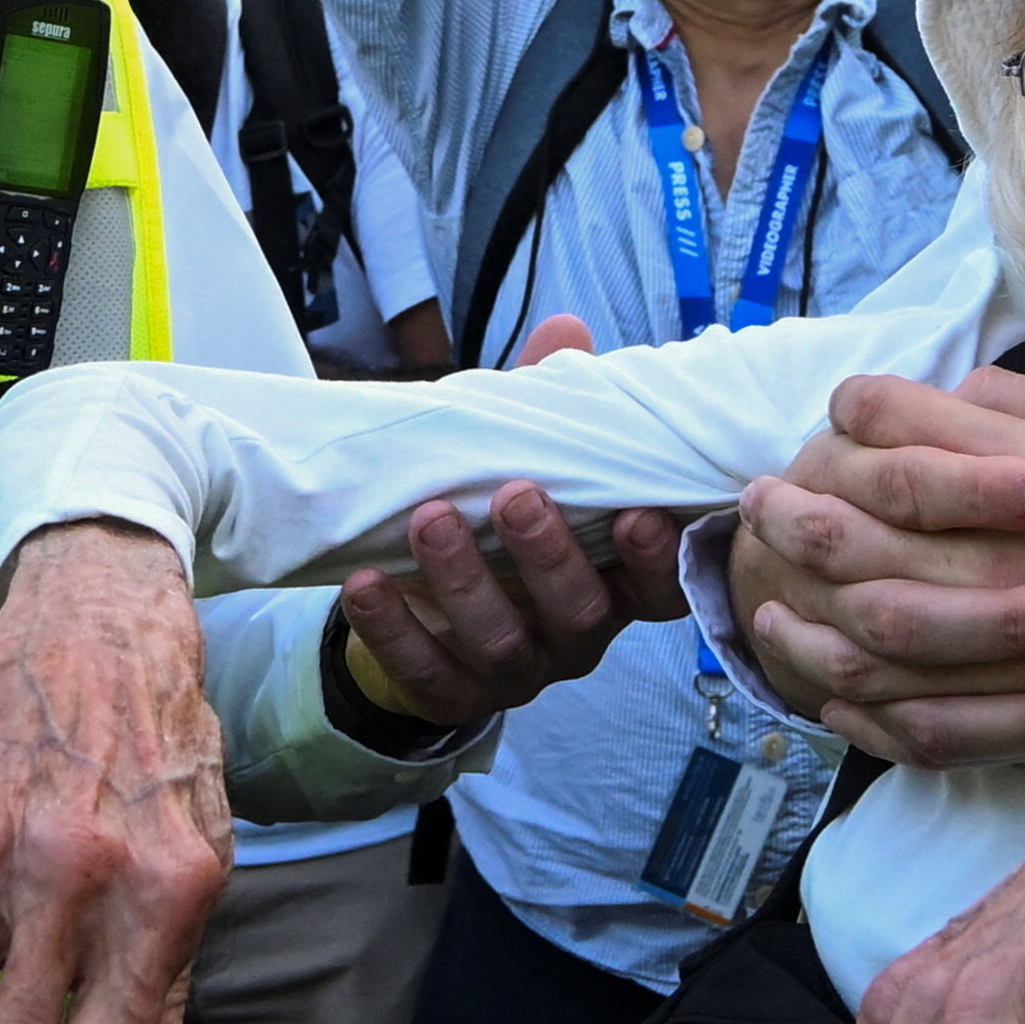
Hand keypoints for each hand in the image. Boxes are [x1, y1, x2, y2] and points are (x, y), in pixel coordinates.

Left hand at [336, 313, 689, 719]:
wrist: (426, 608)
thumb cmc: (497, 519)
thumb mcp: (524, 459)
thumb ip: (547, 406)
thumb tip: (566, 329)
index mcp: (614, 582)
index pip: (660, 588)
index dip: (656, 561)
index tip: (637, 514)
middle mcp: (577, 634)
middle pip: (580, 612)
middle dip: (548, 556)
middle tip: (516, 495)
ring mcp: (516, 672)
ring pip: (502, 644)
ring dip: (465, 582)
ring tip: (430, 520)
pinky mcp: (453, 694)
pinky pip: (426, 675)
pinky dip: (393, 632)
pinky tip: (364, 585)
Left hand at [731, 371, 1024, 764]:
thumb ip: (1019, 408)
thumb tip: (943, 394)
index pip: (892, 427)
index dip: (851, 415)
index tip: (833, 418)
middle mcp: (1009, 556)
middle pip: (860, 531)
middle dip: (796, 514)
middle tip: (756, 502)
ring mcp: (1017, 644)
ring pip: (873, 636)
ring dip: (807, 617)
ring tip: (766, 604)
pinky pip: (923, 724)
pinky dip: (865, 709)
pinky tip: (831, 690)